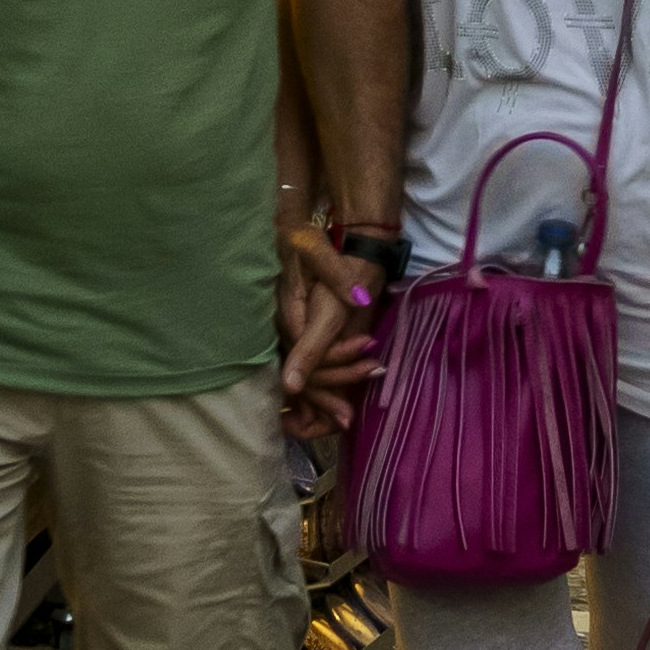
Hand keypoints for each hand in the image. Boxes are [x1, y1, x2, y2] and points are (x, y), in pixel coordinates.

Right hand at [274, 223, 373, 425]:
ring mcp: (283, 332)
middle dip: (325, 396)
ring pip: (298, 374)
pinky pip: (298, 366)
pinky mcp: (290, 332)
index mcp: (288, 311)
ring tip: (343, 417)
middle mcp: (281, 326)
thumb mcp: (321, 253)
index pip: (309, 352)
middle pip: (300, 372)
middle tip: (349, 419)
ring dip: (319, 396)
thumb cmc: (307, 240)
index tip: (368, 371)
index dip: (337, 367)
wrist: (292, 230)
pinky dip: (313, 386)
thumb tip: (357, 301)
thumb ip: (338, 280)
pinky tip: (326, 403)